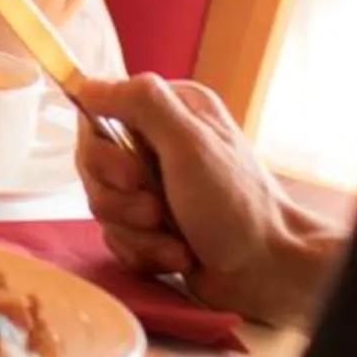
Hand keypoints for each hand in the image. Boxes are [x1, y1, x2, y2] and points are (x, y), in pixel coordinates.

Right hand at [71, 72, 332, 327]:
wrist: (269, 272)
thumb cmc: (236, 205)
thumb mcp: (190, 144)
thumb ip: (141, 103)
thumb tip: (87, 85)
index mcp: (171, 111)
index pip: (99, 114)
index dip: (101, 152)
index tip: (129, 176)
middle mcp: (159, 143)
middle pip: (95, 165)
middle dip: (121, 200)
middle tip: (155, 211)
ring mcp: (154, 186)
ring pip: (104, 205)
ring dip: (136, 232)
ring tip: (175, 241)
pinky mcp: (151, 226)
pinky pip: (118, 237)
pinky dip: (144, 252)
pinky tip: (178, 256)